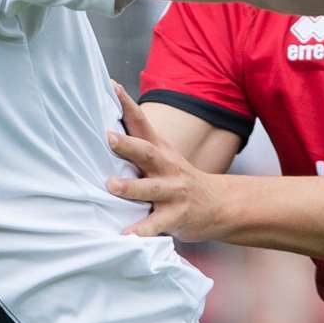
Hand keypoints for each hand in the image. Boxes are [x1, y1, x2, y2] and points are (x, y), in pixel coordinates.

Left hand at [105, 83, 230, 241]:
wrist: (219, 205)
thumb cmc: (179, 178)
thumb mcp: (163, 156)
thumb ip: (138, 142)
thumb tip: (104, 126)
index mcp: (160, 150)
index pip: (141, 122)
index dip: (126, 103)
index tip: (111, 86)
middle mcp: (167, 168)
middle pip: (147, 152)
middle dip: (128, 145)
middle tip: (109, 137)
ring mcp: (172, 192)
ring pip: (150, 189)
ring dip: (131, 187)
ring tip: (112, 186)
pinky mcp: (175, 216)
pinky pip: (156, 225)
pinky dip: (141, 230)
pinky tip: (126, 236)